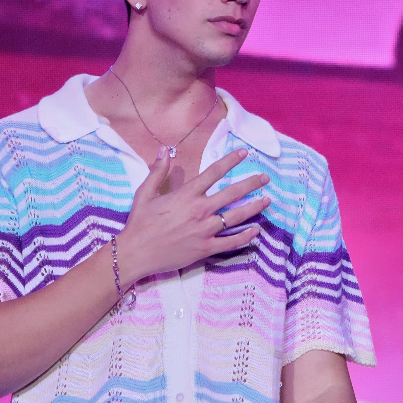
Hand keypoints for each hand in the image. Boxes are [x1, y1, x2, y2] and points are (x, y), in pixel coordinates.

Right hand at [117, 148, 269, 284]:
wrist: (135, 253)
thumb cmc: (140, 223)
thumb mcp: (145, 193)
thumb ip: (158, 171)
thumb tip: (163, 150)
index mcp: (186, 195)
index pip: (214, 173)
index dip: (231, 161)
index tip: (244, 153)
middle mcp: (199, 210)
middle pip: (232, 193)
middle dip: (251, 184)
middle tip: (265, 178)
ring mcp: (204, 230)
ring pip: (236, 217)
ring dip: (254, 208)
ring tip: (267, 201)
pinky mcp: (205, 248)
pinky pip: (230, 242)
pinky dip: (245, 236)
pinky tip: (255, 231)